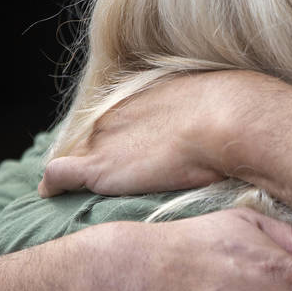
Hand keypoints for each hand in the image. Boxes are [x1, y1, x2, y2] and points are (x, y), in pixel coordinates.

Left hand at [40, 71, 272, 197]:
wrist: (231, 121)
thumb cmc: (240, 113)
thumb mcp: (226, 101)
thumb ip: (217, 110)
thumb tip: (237, 118)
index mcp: (149, 95)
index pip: (123, 115)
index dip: (124, 134)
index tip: (131, 148)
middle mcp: (121, 111)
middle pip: (95, 132)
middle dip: (97, 148)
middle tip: (108, 169)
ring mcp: (106, 137)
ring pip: (76, 152)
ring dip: (78, 168)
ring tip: (76, 188)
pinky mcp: (99, 166)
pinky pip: (58, 175)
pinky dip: (54, 184)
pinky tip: (52, 194)